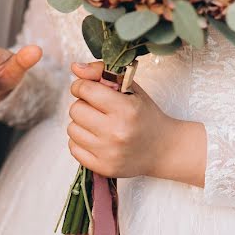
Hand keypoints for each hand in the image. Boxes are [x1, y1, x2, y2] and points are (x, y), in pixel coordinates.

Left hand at [67, 62, 205, 186]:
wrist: (163, 150)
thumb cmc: (145, 115)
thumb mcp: (130, 88)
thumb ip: (102, 72)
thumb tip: (74, 67)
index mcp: (125, 109)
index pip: (85, 90)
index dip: (81, 86)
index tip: (87, 89)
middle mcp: (116, 132)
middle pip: (75, 109)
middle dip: (83, 105)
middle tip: (97, 109)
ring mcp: (109, 153)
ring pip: (71, 129)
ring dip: (81, 123)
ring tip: (98, 124)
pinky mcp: (103, 168)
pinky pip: (73, 148)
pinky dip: (80, 141)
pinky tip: (96, 138)